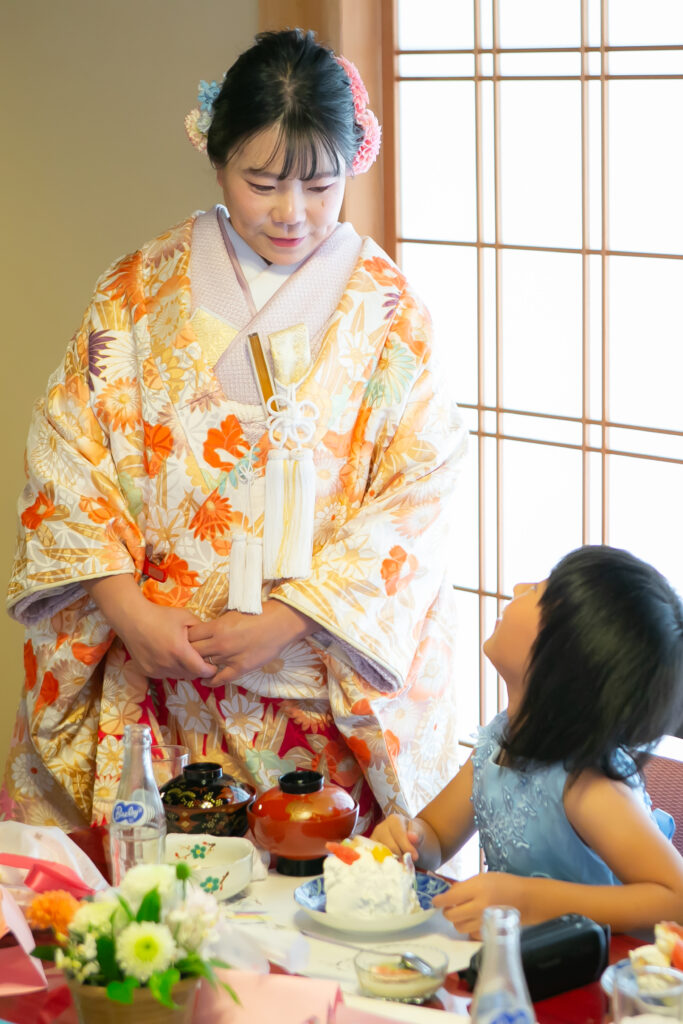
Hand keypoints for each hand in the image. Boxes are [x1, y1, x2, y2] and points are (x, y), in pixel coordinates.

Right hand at [83, 574, 215, 680]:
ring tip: (185, 658)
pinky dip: (171, 670)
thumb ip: (201, 629)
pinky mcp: (147, 671)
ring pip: (177, 676)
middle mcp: (168, 664)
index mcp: (179, 651)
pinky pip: (165, 675)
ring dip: (184, 670)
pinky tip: (169, 658)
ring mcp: (156, 669)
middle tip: (200, 661)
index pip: (200, 670)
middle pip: (190, 675)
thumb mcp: (185, 617)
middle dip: (198, 670)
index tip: (213, 666)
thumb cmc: (160, 616)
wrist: (133, 619)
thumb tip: (212, 637)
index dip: (210, 670)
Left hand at [187, 599, 315, 685]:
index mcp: (217, 626)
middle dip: (189, 653)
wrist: (280, 623)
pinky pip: (221, 679)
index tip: (185, 640)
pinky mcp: (241, 668)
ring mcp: (230, 657)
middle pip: (194, 651)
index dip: (186, 638)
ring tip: (195, 668)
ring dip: (199, 666)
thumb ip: (217, 625)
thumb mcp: (232, 614)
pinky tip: (205, 681)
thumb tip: (205, 632)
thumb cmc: (258, 614)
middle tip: (187, 655)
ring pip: (205, 665)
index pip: (191, 635)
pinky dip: (211, 681)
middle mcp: (220, 643)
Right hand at [371, 815, 423, 861]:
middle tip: (407, 859)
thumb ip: (417, 834)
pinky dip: (385, 863)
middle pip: (390, 847)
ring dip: (393, 860)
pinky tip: (392, 863)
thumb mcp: (419, 832)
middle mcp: (381, 827)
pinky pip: (376, 858)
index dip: (407, 848)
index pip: (399, 836)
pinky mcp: (370, 849)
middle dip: (401, 855)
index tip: (415, 857)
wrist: (407, 837)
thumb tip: (412, 837)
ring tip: (401, 859)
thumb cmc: (412, 834)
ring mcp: (373, 838)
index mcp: (394, 820)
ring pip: (382, 854)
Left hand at [432, 871, 526, 936]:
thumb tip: (449, 894)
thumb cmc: (504, 884)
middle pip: (451, 915)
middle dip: (447, 911)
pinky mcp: (489, 933)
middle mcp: (479, 907)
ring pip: (458, 927)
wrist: (526, 900)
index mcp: (477, 889)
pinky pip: (470, 934)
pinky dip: (469, 928)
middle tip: (450, 906)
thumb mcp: (483, 877)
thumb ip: (464, 886)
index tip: (435, 901)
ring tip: (463, 913)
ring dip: (457, 920)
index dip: (439, 900)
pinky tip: (474, 921)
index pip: (450, 898)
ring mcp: (484, 922)